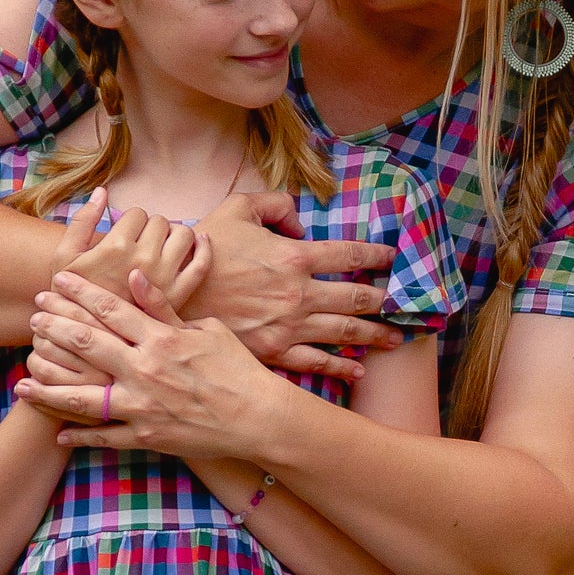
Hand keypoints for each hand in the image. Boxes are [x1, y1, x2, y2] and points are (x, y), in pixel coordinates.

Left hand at [17, 268, 289, 461]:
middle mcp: (145, 371)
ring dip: (49, 389)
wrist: (258, 418)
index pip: (111, 308)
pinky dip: (80, 436)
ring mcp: (143, 407)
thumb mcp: (205, 329)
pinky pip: (106, 437)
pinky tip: (57, 434)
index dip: (80, 292)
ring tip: (22, 382)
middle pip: (87, 344)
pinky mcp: (147, 437)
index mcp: (161, 339)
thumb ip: (164, 307)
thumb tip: (133, 277)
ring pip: (84, 397)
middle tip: (33, 318)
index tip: (56, 280)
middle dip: (55, 328)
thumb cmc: (237, 369)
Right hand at [62, 197, 202, 310]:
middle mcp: (144, 259)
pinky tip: (199, 241)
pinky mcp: (180, 294)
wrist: (91, 336)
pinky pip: (201, 262)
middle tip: (140, 242)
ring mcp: (165, 277)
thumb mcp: (65, 256)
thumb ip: (82, 220)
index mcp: (116, 246)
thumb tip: (102, 191)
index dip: (130, 221)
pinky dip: (204, 247)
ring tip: (161, 246)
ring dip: (174, 234)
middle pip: (160, 221)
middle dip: (150, 227)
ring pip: (183, 234)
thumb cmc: (73, 295)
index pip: (136, 213)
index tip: (124, 234)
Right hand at [194, 192, 400, 379]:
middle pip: (356, 298)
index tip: (392, 259)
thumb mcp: (236, 208)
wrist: (170, 297)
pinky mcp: (274, 352)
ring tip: (395, 339)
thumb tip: (300, 219)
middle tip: (403, 304)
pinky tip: (358, 370)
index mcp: (294, 257)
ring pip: (344, 333)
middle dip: (384, 301)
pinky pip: (316, 362)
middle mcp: (300, 294)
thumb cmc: (203, 251)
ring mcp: (289, 326)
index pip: (349, 256)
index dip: (376, 256)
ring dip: (374, 336)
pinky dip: (341, 367)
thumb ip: (274, 204)